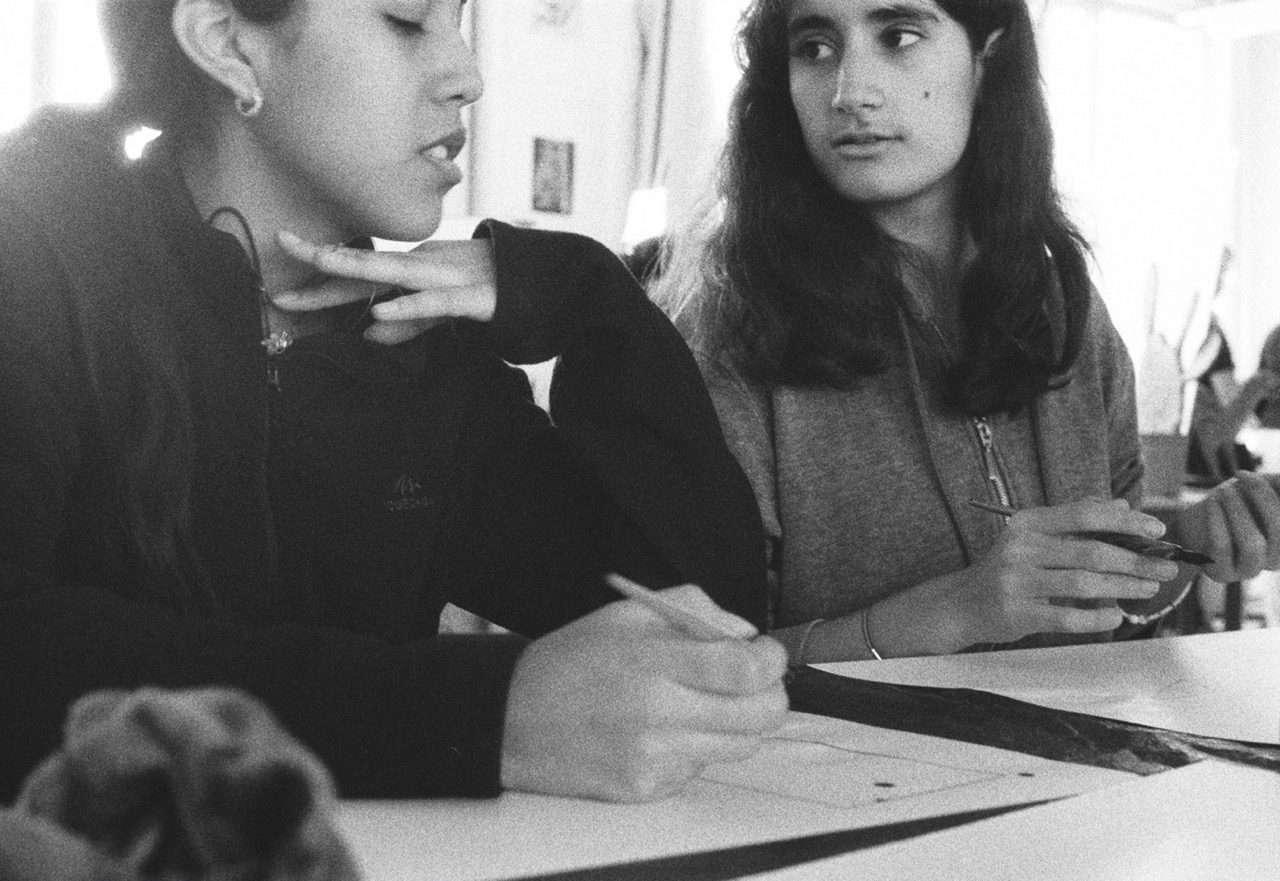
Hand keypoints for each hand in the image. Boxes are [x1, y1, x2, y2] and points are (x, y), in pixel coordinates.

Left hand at [273, 230, 495, 344]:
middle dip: (320, 260)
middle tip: (281, 252)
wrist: (543, 284)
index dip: (320, 284)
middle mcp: (421, 267)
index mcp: (413, 271)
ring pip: (393, 270)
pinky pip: (435, 303)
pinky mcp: (470, 298)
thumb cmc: (491, 291)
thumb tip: (370, 335)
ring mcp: (445, 278)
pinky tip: (381, 313)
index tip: (281, 290)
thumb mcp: (442, 310)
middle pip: (363, 264)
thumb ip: (409, 323)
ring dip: (355, 266)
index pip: (359, 277)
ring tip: (319, 262)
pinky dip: (408, 307)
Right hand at [500, 585, 789, 802]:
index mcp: (654, 661)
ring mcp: (654, 757)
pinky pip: (700, 769)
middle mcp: (658, 713)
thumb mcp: (630, 613)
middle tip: (751, 681)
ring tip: (698, 702)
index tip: (767, 654)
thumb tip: (746, 634)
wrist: (512, 718)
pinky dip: (693, 747)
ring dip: (734, 723)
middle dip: (769, 694)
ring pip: (739, 747)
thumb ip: (696, 610)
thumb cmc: (571, 661)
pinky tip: (660, 730)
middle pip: (759, 716)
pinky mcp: (647, 788)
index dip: (772, 661)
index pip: (747, 670)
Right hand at [931, 498, 1176, 646]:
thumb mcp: (1033, 537)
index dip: (1125, 521)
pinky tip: (1115, 616)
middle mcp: (1020, 548)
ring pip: (1084, 584)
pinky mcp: (1018, 614)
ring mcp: (1017, 582)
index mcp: (1027, 523)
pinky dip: (1098, 619)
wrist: (961, 604)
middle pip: (1090, 551)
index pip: (1084, 514)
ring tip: (1148, 588)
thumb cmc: (1006, 569)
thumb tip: (1121, 506)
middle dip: (1136, 560)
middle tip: (1166, 567)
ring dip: (1123, 587)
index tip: (1157, 530)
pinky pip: (1068, 618)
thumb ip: (1075, 521)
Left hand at [1177, 471, 1279, 582]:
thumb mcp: (1263, 487)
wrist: (1196, 520)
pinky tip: (1212, 501)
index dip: (1279, 496)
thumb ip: (1279, 484)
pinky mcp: (1222, 573)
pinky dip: (1218, 519)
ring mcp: (1250, 570)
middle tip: (1242, 475)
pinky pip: (1222, 547)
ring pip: (1253, 545)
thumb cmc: (1237, 501)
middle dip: (1263, 498)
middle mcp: (1277, 560)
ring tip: (1224, 490)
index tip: (1256, 474)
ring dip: (1238, 512)